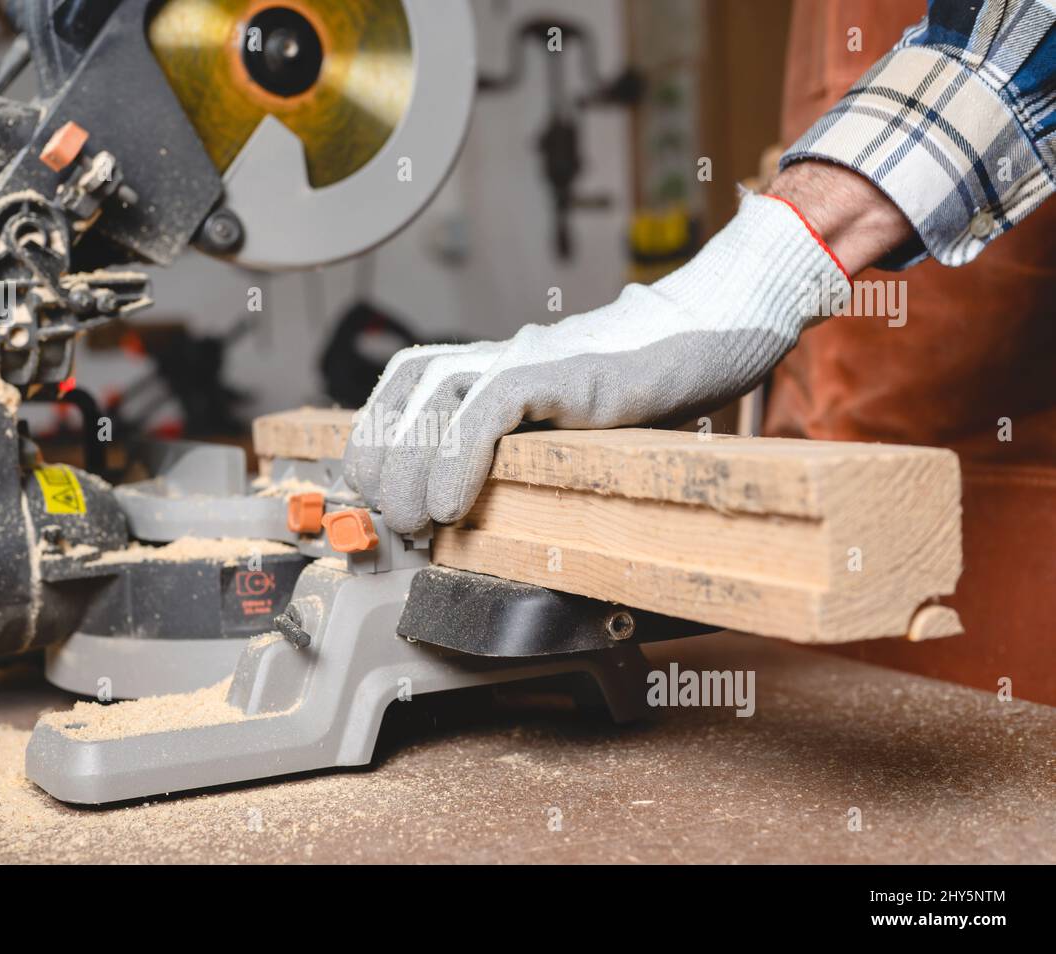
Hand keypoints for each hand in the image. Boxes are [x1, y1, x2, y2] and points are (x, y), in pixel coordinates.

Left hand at [343, 193, 851, 532]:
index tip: (378, 498)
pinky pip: (491, 407)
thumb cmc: (644, 390)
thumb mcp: (564, 424)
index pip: (401, 390)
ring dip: (412, 468)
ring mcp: (532, 356)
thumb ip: (518, 448)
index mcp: (492, 363)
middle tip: (398, 523)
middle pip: (408, 395)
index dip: (377, 443)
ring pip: (435, 398)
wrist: (715, 332)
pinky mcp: (566, 369)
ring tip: (418, 521)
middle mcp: (500, 353)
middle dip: (386, 464)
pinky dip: (459, 457)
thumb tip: (466, 511)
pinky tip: (452, 503)